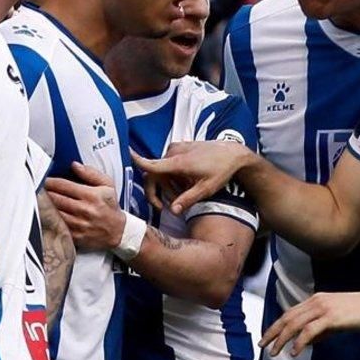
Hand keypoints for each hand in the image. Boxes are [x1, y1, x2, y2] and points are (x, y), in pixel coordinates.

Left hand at [46, 162, 122, 250]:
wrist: (118, 231)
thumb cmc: (111, 206)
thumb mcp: (107, 185)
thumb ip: (91, 173)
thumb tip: (74, 165)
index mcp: (91, 195)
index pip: (63, 185)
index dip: (50, 181)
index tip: (45, 179)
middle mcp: (84, 210)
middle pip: (55, 198)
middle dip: (45, 192)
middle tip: (39, 188)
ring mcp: (78, 224)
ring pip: (54, 212)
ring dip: (45, 205)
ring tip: (40, 200)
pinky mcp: (75, 236)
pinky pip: (57, 226)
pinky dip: (51, 219)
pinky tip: (48, 214)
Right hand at [132, 141, 250, 214]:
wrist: (233, 154)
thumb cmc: (220, 171)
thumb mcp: (205, 189)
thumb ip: (187, 200)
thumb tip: (172, 212)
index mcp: (178, 163)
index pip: (152, 164)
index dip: (137, 161)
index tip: (126, 155)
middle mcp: (174, 153)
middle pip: (155, 174)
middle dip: (160, 191)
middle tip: (170, 205)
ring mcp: (177, 148)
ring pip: (162, 170)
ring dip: (168, 184)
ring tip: (185, 192)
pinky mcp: (181, 147)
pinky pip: (169, 163)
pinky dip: (173, 175)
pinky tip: (186, 182)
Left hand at [259, 290, 359, 356]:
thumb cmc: (359, 313)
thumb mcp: (335, 321)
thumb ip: (320, 330)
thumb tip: (306, 343)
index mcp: (315, 300)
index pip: (289, 313)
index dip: (276, 326)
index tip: (267, 337)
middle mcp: (315, 302)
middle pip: (287, 318)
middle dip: (272, 332)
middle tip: (262, 345)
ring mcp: (322, 308)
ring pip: (295, 324)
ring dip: (282, 339)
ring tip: (274, 352)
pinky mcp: (331, 317)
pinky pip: (310, 330)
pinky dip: (300, 341)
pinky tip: (294, 352)